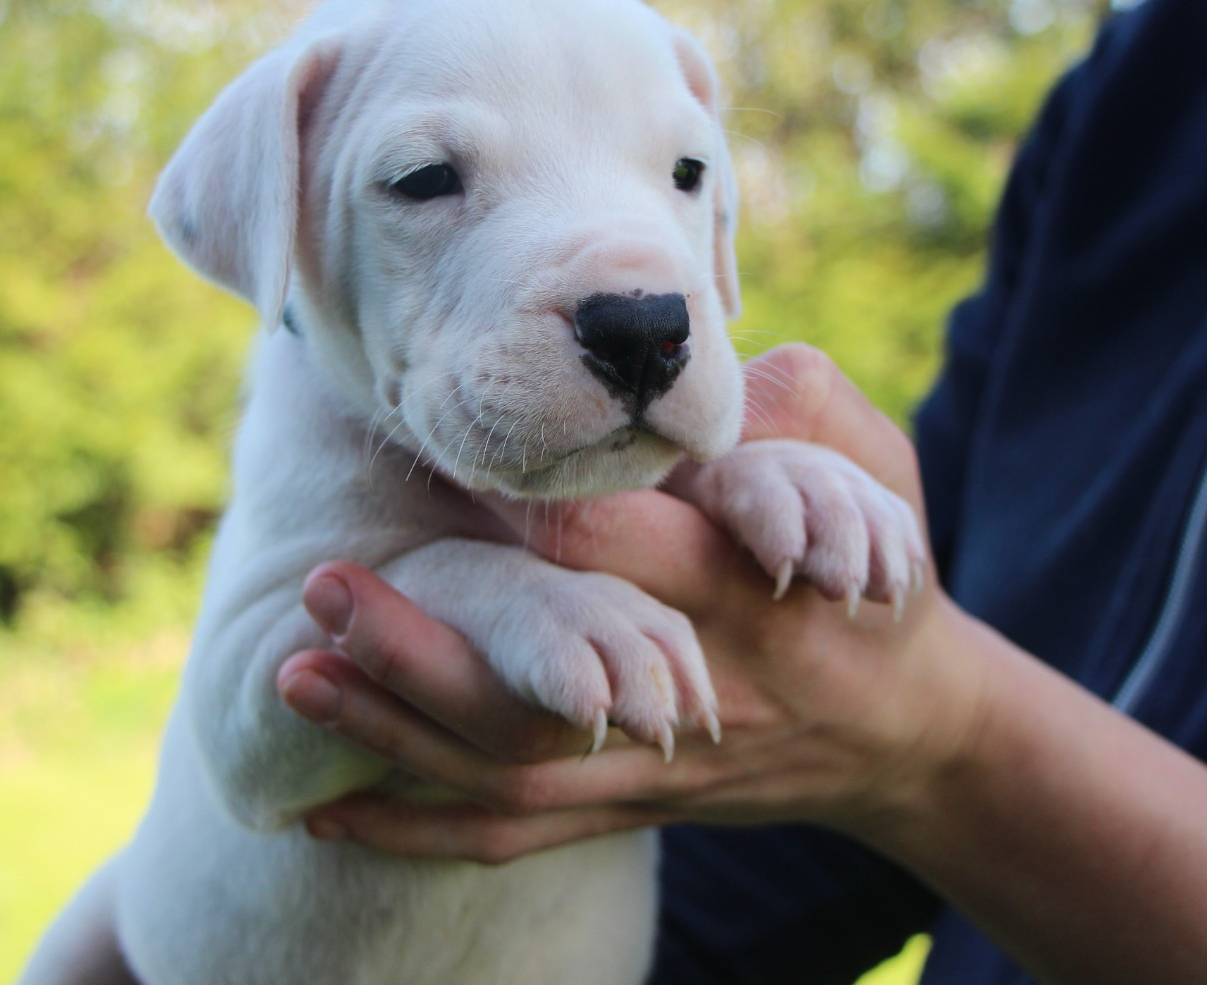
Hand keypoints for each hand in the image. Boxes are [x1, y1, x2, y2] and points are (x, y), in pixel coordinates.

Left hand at [276, 345, 986, 860]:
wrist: (908, 735)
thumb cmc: (882, 581)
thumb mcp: (879, 472)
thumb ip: (796, 409)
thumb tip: (690, 374)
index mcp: (750, 588)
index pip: (634, 552)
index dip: (540, 517)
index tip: (449, 469)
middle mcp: (694, 687)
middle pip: (544, 684)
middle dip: (427, 643)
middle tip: (326, 585)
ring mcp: (654, 766)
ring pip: (510, 767)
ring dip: (396, 731)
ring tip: (298, 678)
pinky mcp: (628, 806)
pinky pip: (512, 833)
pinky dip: (417, 829)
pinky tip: (324, 814)